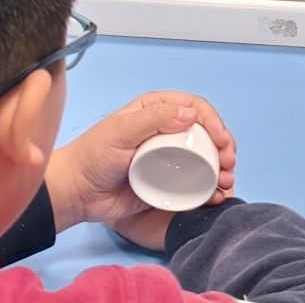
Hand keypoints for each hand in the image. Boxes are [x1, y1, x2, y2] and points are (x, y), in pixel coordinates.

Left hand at [45, 93, 236, 236]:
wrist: (76, 194)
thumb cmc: (93, 156)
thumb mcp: (121, 131)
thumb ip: (153, 119)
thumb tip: (192, 115)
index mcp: (156, 110)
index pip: (195, 108)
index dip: (214, 122)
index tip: (222, 141)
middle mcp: (167, 131)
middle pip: (206, 133)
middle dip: (224, 146)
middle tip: (229, 164)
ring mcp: (168, 157)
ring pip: (205, 157)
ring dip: (222, 168)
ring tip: (226, 182)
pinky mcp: (167, 182)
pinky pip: (195, 181)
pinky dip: (210, 187)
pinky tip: (216, 195)